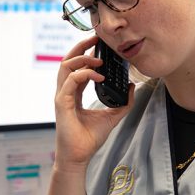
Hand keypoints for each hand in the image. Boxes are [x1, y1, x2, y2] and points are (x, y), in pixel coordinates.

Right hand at [54, 35, 133, 168]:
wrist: (79, 156)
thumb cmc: (89, 139)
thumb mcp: (112, 116)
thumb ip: (123, 102)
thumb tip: (131, 87)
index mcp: (74, 93)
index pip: (76, 66)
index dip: (85, 52)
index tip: (99, 44)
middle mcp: (66, 92)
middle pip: (67, 60)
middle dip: (80, 46)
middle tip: (95, 37)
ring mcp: (62, 96)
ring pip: (66, 66)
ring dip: (83, 58)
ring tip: (100, 59)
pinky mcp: (62, 103)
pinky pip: (71, 81)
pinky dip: (85, 74)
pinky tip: (99, 75)